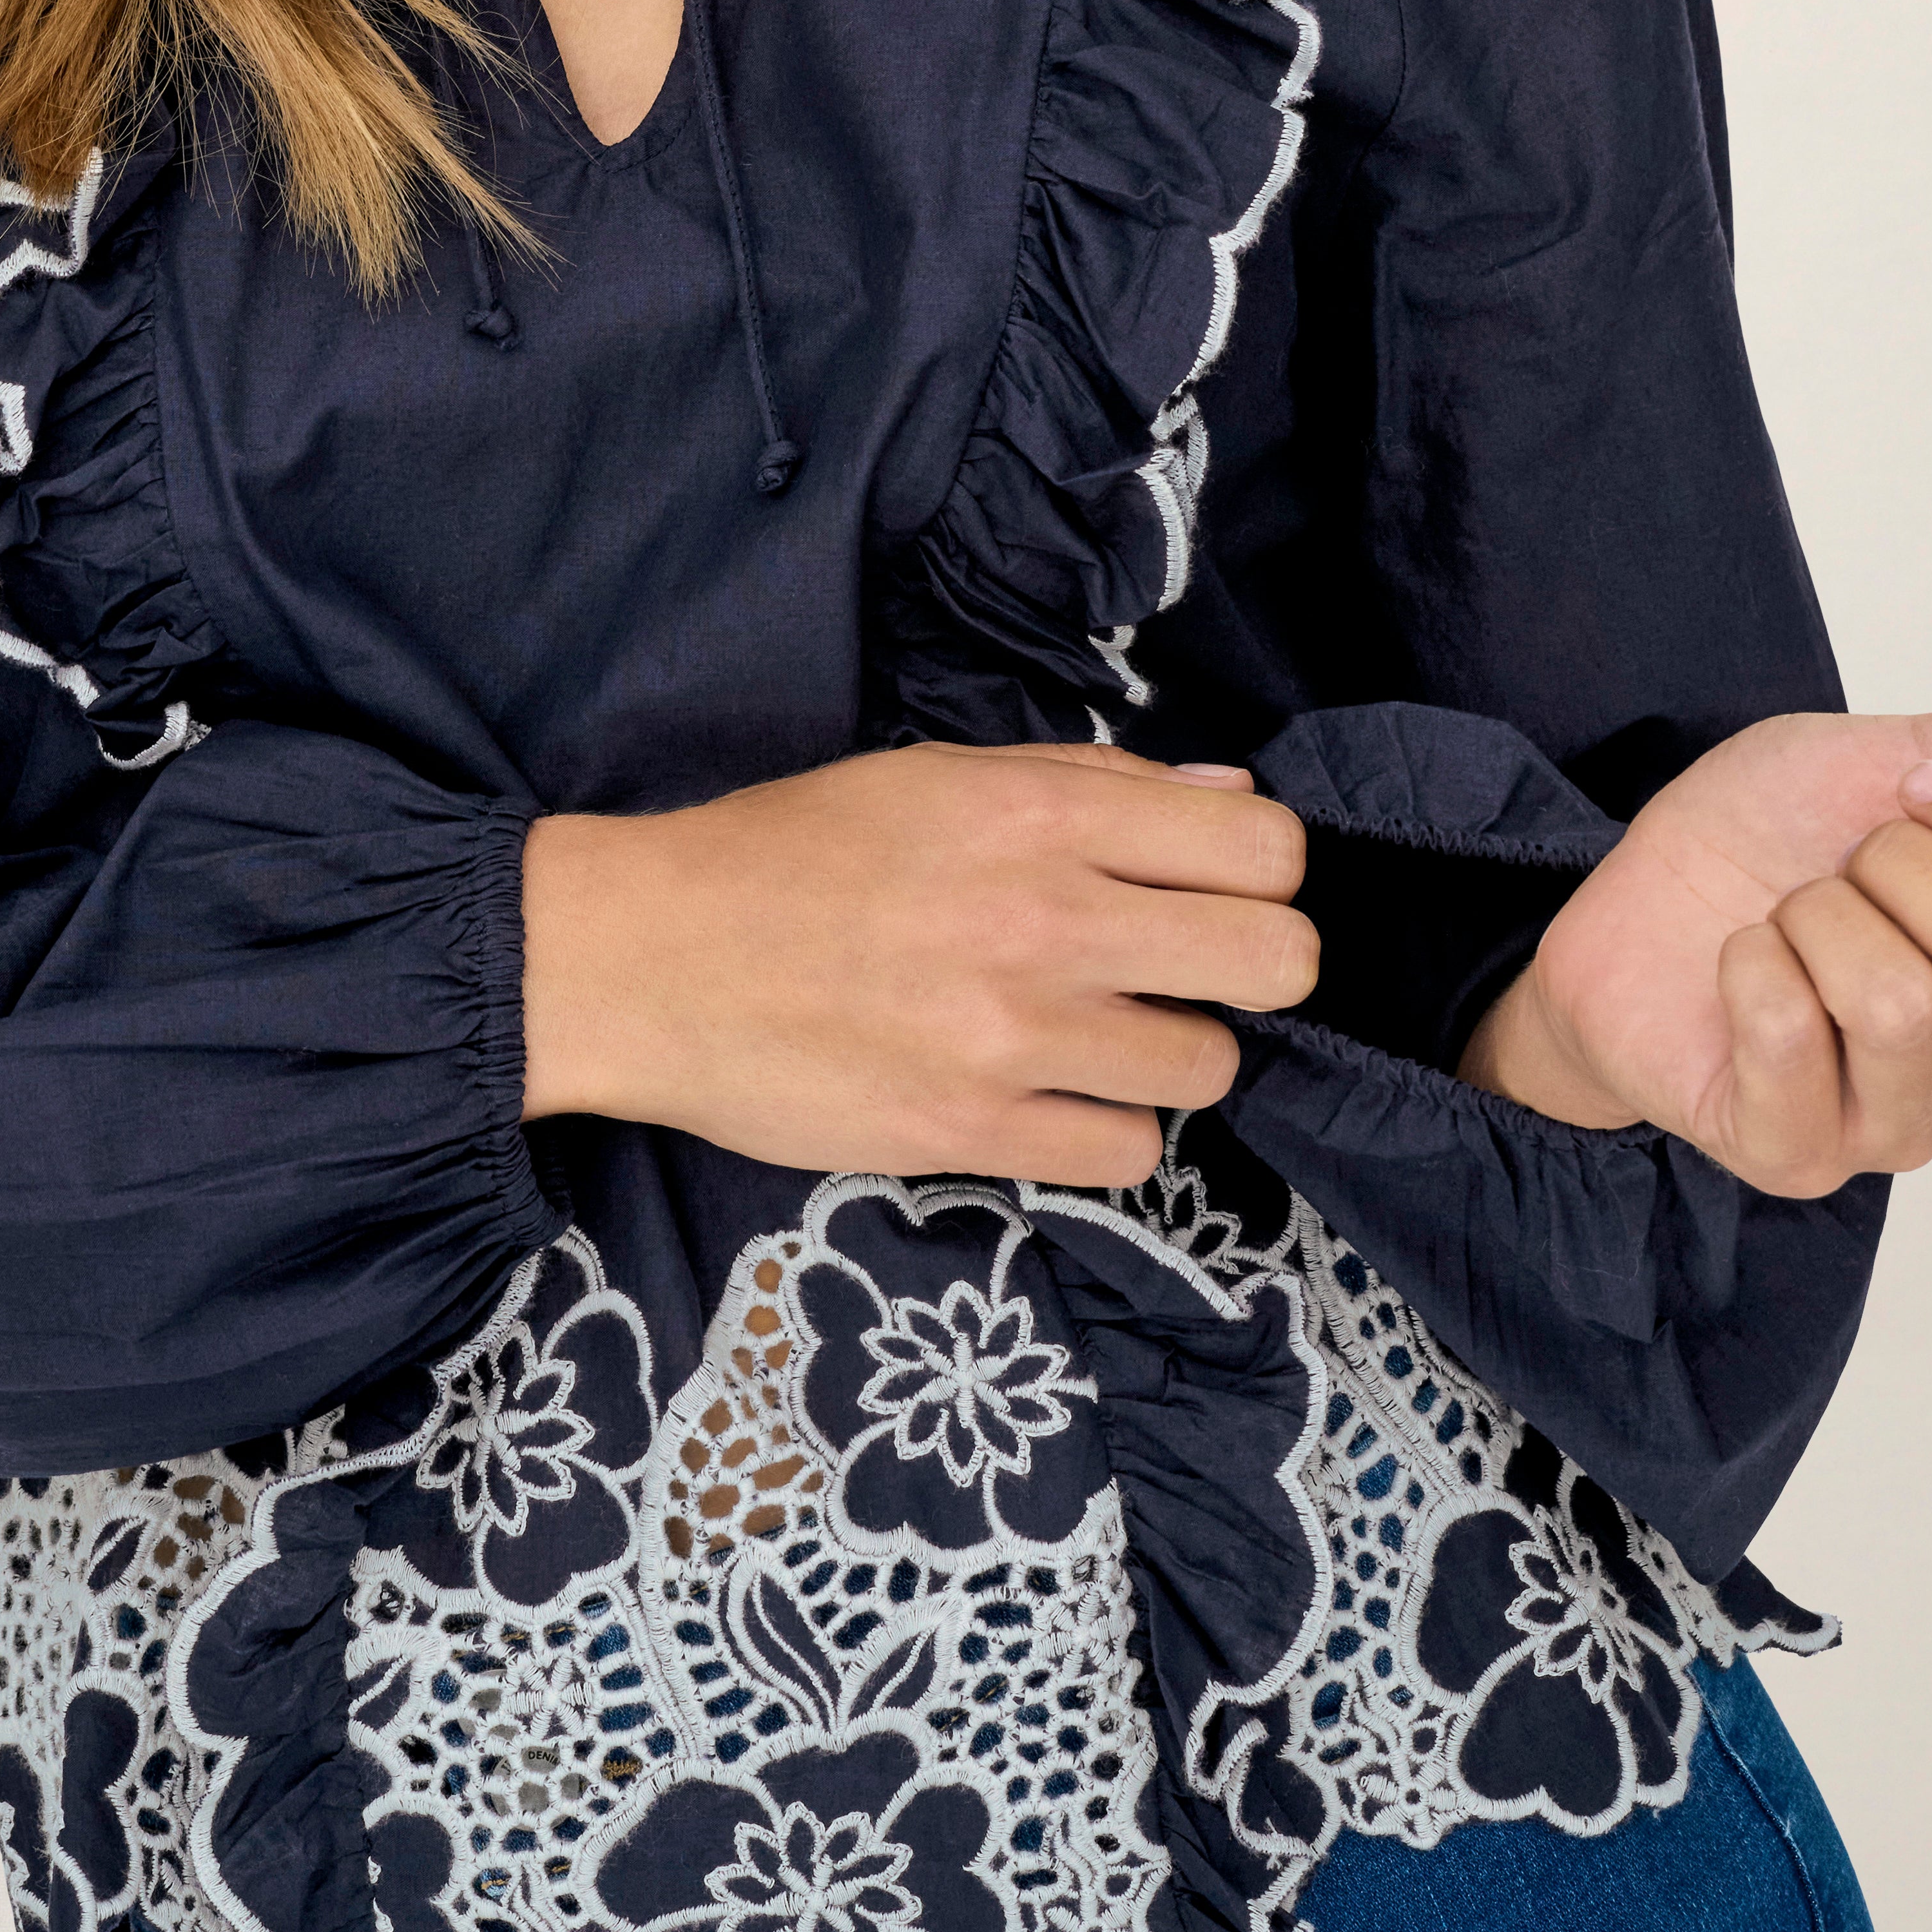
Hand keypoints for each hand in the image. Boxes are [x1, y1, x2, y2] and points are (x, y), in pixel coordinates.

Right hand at [520, 742, 1318, 1186]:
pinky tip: (1046, 1092)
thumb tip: (1231, 797)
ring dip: (1166, 1051)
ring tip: (1091, 1030)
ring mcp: (1012, 1039)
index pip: (1264, 847)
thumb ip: (1096, 785)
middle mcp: (1044, 922)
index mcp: (1040, 816)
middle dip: (1250, 965)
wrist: (655, 958)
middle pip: (1276, 963)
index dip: (1261, 870)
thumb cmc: (798, 852)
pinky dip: (1102, 1126)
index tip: (1216, 886)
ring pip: (1208, 1067)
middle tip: (1184, 968)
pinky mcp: (973, 1137)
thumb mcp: (942, 777)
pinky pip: (1129, 1154)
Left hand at [1460, 708, 1931, 1192]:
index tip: (1916, 787)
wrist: (1633, 892)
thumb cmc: (1776, 835)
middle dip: (1898, 861)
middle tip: (1842, 867)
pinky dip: (1748, 964)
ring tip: (1787, 920)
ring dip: (1817, 918)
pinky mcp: (1795, 1155)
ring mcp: (1901, 1128)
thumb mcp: (1891, 753)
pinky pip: (1790, 1038)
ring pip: (1902, 1005)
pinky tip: (1738, 964)